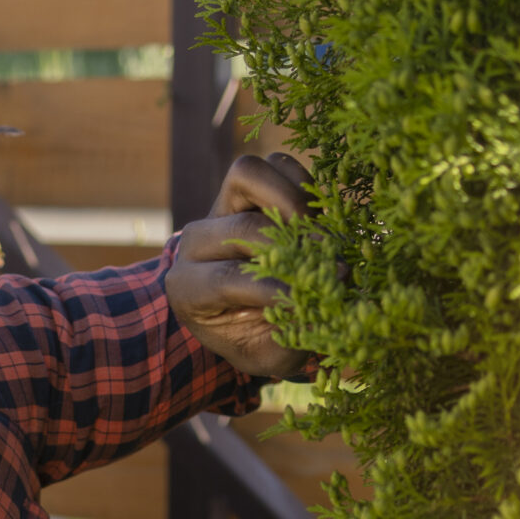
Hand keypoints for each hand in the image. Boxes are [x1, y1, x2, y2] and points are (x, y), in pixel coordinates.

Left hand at [166, 151, 314, 381]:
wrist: (240, 308)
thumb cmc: (253, 334)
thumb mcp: (265, 354)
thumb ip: (288, 338)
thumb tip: (318, 308)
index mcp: (188, 289)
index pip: (226, 279)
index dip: (273, 286)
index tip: (314, 293)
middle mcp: (195, 241)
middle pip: (242, 227)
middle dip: (292, 245)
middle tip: (331, 264)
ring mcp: (218, 207)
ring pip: (248, 175)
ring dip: (292, 201)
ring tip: (319, 234)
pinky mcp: (244, 185)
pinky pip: (274, 165)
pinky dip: (301, 184)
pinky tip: (317, 219)